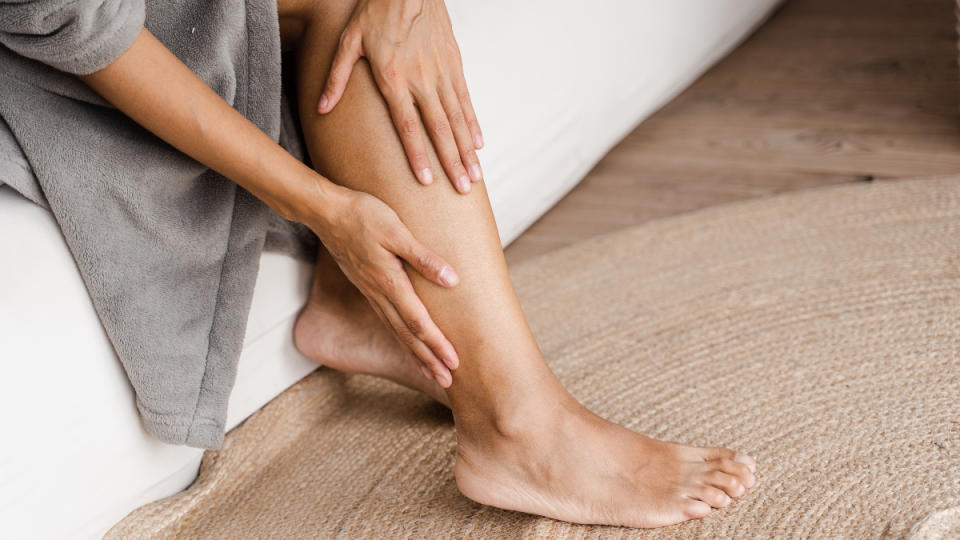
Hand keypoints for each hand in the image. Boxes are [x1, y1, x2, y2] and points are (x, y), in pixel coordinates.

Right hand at [311, 185, 459, 385]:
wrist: (326, 211)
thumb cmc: (363, 215)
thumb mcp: (397, 231)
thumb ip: (423, 258)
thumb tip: (452, 280)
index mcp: (389, 282)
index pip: (417, 322)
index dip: (437, 344)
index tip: (454, 363)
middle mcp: (379, 293)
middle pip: (407, 334)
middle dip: (428, 359)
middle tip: (447, 381)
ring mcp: (371, 292)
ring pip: (396, 330)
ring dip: (415, 353)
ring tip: (432, 371)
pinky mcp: (367, 286)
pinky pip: (387, 319)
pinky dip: (401, 336)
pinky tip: (408, 342)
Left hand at [317, 0, 483, 193]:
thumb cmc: (375, 11)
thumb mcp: (349, 41)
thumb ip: (337, 78)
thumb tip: (322, 109)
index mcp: (394, 78)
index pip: (408, 126)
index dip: (418, 155)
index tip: (427, 181)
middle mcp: (422, 80)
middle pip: (440, 129)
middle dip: (452, 162)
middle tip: (462, 189)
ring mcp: (441, 73)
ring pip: (458, 118)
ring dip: (467, 149)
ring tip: (474, 176)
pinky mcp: (454, 63)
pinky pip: (465, 100)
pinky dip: (473, 123)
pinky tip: (479, 144)